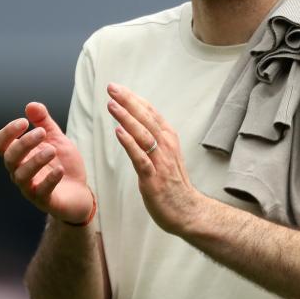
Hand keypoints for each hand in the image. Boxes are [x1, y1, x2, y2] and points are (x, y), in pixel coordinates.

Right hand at [0, 102, 92, 223]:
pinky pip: (41, 191)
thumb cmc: (62, 163)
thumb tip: (31, 105)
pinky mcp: (44, 200)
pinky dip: (50, 179)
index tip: (23, 121)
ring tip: (52, 150)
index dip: (7, 133)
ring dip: (36, 160)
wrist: (79, 192)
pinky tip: (59, 169)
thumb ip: (43, 122)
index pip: (0, 144)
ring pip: (22, 175)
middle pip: (10, 158)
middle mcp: (19, 172)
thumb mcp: (55, 139)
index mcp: (19, 155)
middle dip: (24, 143)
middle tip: (41, 132)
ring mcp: (30, 187)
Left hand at [106, 83, 205, 233]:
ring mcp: (160, 161)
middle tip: (112, 88)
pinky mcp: (153, 178)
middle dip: (128, 101)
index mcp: (168, 138)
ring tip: (112, 105)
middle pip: (145, 118)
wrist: (187, 211)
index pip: (150, 112)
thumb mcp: (166, 154)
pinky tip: (118, 132)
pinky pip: (140, 158)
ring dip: (127, 118)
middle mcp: (166, 145)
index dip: (134, 99)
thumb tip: (138, 122)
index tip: (118, 87)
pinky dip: (129, 144)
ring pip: (142, 134)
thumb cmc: (174, 183)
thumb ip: (154, 138)